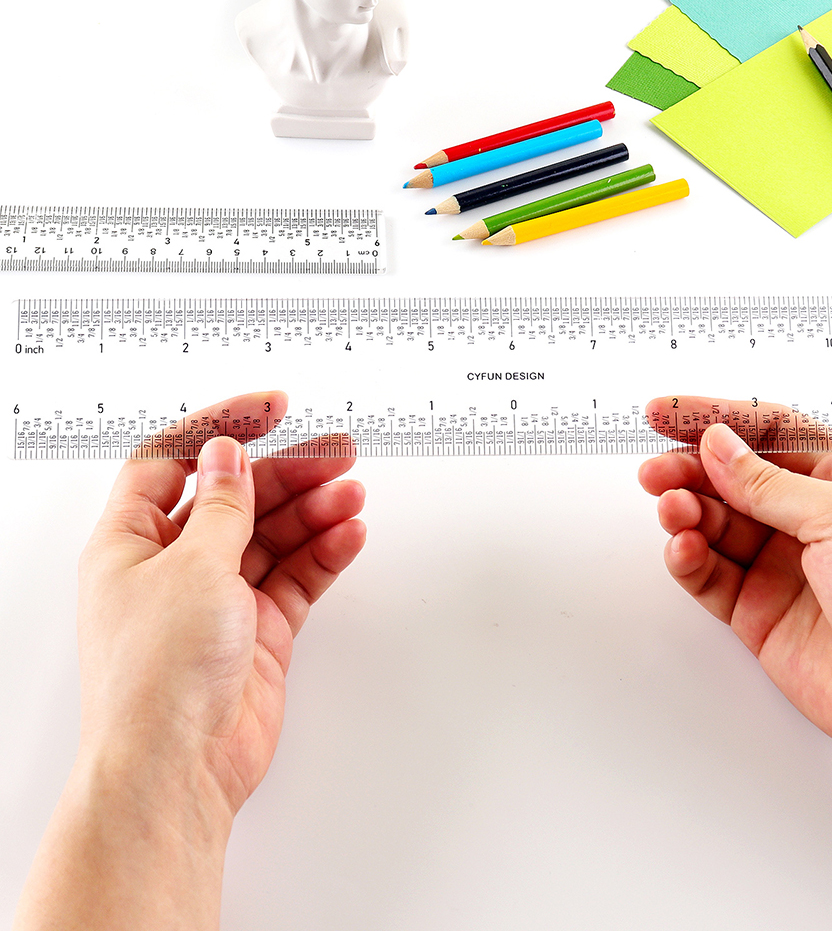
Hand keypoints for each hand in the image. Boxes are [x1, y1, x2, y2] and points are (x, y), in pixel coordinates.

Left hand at [77, 390, 365, 813]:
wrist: (178, 767)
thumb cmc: (156, 677)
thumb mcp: (191, 567)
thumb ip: (222, 506)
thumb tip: (226, 456)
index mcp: (132, 542)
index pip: (174, 462)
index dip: (219, 429)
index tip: (269, 409)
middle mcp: (174, 566)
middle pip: (238, 498)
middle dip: (288, 473)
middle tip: (337, 454)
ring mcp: (218, 599)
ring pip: (274, 536)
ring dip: (314, 511)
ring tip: (351, 492)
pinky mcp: (257, 631)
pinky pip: (295, 578)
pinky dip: (323, 554)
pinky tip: (348, 533)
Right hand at [639, 396, 831, 844]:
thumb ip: (770, 483)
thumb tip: (718, 446)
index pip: (766, 432)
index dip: (714, 418)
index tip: (665, 414)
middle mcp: (807, 519)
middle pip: (730, 477)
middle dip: (687, 470)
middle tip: (656, 472)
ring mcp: (779, 564)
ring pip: (712, 524)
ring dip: (685, 513)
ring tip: (674, 512)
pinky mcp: (756, 608)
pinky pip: (708, 573)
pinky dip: (688, 559)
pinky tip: (685, 550)